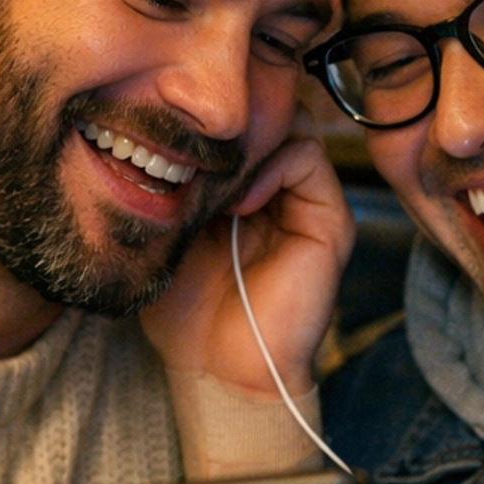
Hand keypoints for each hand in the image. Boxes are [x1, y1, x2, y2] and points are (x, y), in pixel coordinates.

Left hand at [139, 115, 353, 399]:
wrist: (216, 367)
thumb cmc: (184, 307)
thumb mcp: (163, 228)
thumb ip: (168, 181)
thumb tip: (155, 126)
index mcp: (241, 188)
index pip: (235, 122)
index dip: (206, 117)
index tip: (167, 129)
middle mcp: (278, 189)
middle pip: (263, 115)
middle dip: (226, 122)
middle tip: (187, 141)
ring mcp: (306, 202)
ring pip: (287, 124)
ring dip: (246, 142)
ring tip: (212, 174)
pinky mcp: (328, 222)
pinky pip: (306, 158)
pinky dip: (270, 165)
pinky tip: (238, 201)